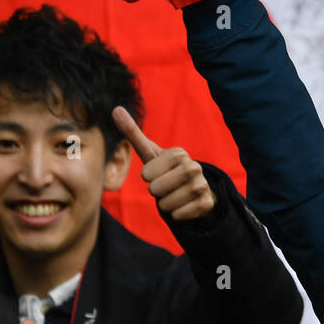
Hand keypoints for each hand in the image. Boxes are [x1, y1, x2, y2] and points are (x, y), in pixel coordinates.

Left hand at [113, 106, 215, 220]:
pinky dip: (176, 213)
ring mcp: (202, 184)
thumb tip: (115, 108)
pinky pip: (180, 214)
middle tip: (164, 186)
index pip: (147, 174)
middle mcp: (194, 167)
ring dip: (165, 203)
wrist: (194, 188)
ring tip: (173, 195)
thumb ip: (133, 132)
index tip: (156, 173)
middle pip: (156, 189)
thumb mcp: (150, 153)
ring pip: (167, 203)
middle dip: (155, 192)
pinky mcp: (207, 202)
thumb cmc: (166, 170)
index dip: (148, 177)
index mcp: (178, 153)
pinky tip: (182, 205)